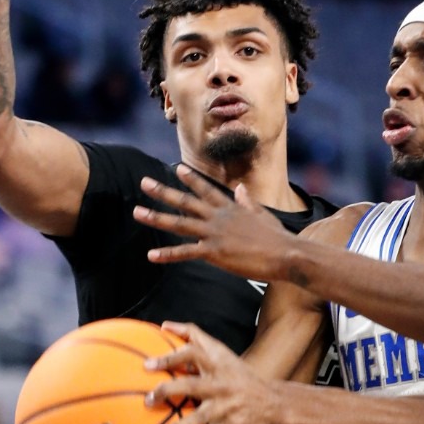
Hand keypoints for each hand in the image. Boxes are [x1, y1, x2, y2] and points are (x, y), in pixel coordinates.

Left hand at [134, 165, 294, 281]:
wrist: (286, 254)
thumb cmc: (278, 238)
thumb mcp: (263, 215)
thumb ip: (248, 202)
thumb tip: (240, 189)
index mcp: (232, 208)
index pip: (207, 189)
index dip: (191, 179)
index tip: (177, 168)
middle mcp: (219, 217)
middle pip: (186, 202)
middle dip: (163, 192)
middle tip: (144, 182)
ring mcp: (214, 233)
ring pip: (179, 223)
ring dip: (156, 217)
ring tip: (137, 212)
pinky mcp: (214, 252)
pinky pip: (185, 252)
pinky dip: (167, 254)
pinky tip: (151, 255)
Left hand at [145, 321, 282, 423]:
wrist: (275, 403)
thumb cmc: (241, 376)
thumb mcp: (224, 354)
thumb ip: (197, 338)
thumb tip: (165, 325)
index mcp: (217, 365)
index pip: (193, 353)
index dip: (170, 357)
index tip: (148, 365)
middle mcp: (221, 384)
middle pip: (191, 384)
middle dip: (168, 391)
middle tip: (149, 399)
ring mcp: (226, 408)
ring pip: (199, 418)